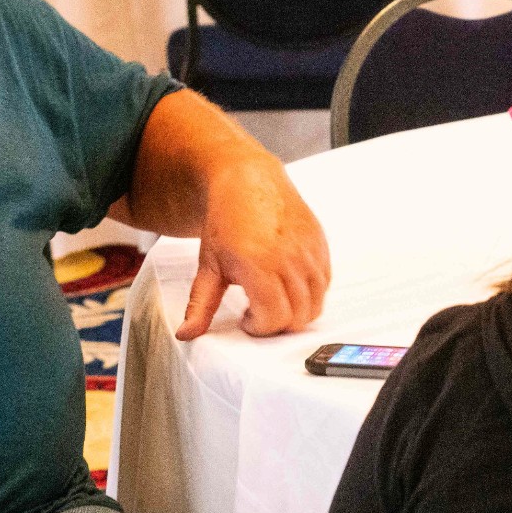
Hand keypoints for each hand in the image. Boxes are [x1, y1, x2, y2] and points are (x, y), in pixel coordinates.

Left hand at [176, 157, 328, 339]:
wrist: (247, 179)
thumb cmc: (226, 220)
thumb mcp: (208, 265)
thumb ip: (201, 304)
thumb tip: (186, 333)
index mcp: (258, 265)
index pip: (274, 318)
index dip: (260, 327)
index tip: (247, 319)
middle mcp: (288, 258)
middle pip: (297, 315)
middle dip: (278, 323)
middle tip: (260, 312)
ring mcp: (308, 250)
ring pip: (316, 302)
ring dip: (298, 310)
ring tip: (275, 298)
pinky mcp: (320, 242)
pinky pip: (325, 281)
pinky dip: (311, 292)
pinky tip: (289, 284)